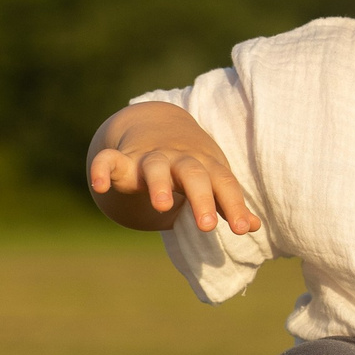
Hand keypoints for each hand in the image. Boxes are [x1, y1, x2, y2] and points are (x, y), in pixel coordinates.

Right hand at [85, 104, 260, 234]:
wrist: (158, 126)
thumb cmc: (192, 165)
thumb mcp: (213, 179)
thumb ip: (228, 203)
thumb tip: (256, 226)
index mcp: (205, 166)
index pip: (224, 184)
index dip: (235, 206)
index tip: (244, 229)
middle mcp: (179, 160)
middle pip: (193, 174)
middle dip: (201, 198)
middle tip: (207, 225)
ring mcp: (150, 158)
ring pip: (155, 167)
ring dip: (158, 185)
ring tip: (162, 206)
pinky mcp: (122, 161)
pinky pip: (109, 161)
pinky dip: (102, 170)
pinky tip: (98, 184)